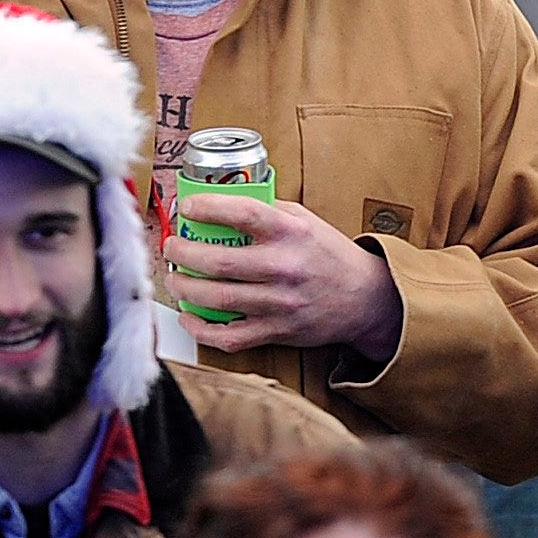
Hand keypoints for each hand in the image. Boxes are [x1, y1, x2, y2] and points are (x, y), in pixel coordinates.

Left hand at [164, 194, 406, 361]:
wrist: (365, 299)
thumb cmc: (329, 256)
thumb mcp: (305, 220)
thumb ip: (266, 211)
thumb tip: (219, 201)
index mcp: (290, 232)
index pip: (240, 213)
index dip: (206, 207)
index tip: (187, 207)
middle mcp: (284, 267)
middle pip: (217, 260)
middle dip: (181, 253)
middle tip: (172, 248)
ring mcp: (279, 303)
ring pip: (216, 298)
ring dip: (184, 288)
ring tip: (175, 279)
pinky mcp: (277, 331)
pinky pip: (229, 336)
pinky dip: (201, 329)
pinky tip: (190, 317)